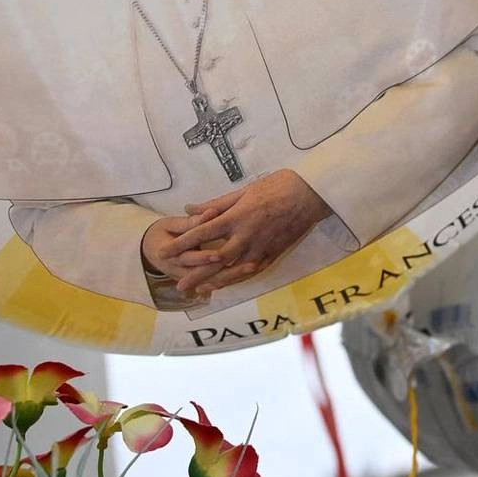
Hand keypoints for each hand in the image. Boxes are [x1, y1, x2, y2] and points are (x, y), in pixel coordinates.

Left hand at [153, 170, 333, 295]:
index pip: (202, 234)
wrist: (311, 194)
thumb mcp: (244, 190)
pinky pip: (250, 271)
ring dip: (213, 282)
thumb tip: (190, 209)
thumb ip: (217, 204)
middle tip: (178, 285)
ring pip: (233, 271)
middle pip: (214, 260)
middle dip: (194, 273)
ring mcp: (260, 248)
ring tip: (197, 291)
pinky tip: (225, 285)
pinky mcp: (273, 254)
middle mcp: (246, 237)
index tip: (166, 252)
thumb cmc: (278, 185)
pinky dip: (235, 280)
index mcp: (237, 217)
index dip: (182, 244)